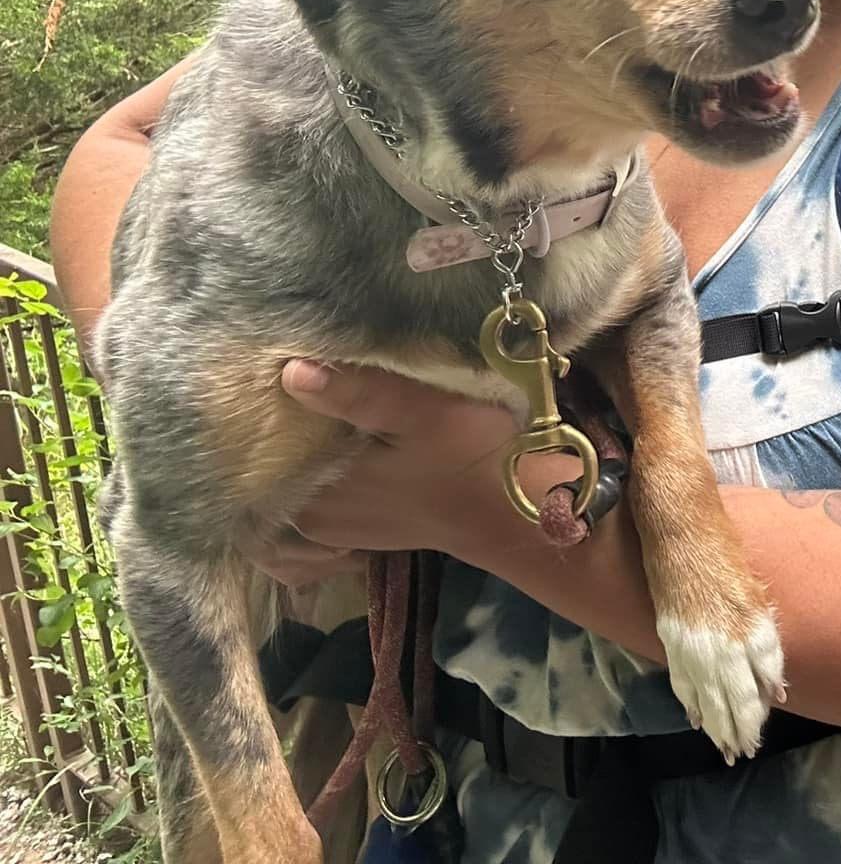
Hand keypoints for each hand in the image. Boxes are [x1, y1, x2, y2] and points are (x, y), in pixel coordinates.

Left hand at [264, 361, 522, 565]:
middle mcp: (313, 521)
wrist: (517, 510)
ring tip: (326, 408)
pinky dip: (327, 469)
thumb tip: (290, 371)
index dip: (265, 415)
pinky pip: (320, 496)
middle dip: (284, 430)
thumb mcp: (420, 411)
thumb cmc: (470, 457)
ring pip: (299, 480)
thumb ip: (356, 392)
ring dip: (308, 449)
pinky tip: (350, 441)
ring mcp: (336, 531)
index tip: (272, 379)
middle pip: (277, 466)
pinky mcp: (359, 530)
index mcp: (315, 495)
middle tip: (300, 381)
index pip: (262, 452)